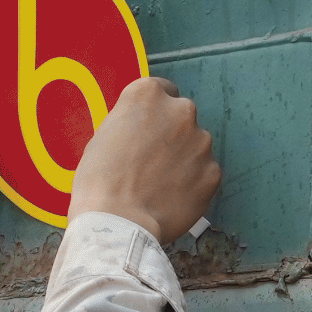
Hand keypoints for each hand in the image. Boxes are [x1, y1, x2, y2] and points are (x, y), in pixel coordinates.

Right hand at [68, 76, 215, 243]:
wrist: (117, 221)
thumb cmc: (99, 181)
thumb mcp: (104, 135)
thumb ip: (131, 122)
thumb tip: (142, 131)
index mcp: (147, 95)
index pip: (162, 90)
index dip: (154, 112)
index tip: (150, 126)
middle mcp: (180, 110)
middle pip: (181, 116)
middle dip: (171, 134)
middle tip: (151, 160)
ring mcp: (201, 141)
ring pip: (195, 145)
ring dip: (183, 158)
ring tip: (159, 183)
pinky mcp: (212, 172)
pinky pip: (204, 173)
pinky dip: (193, 183)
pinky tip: (170, 197)